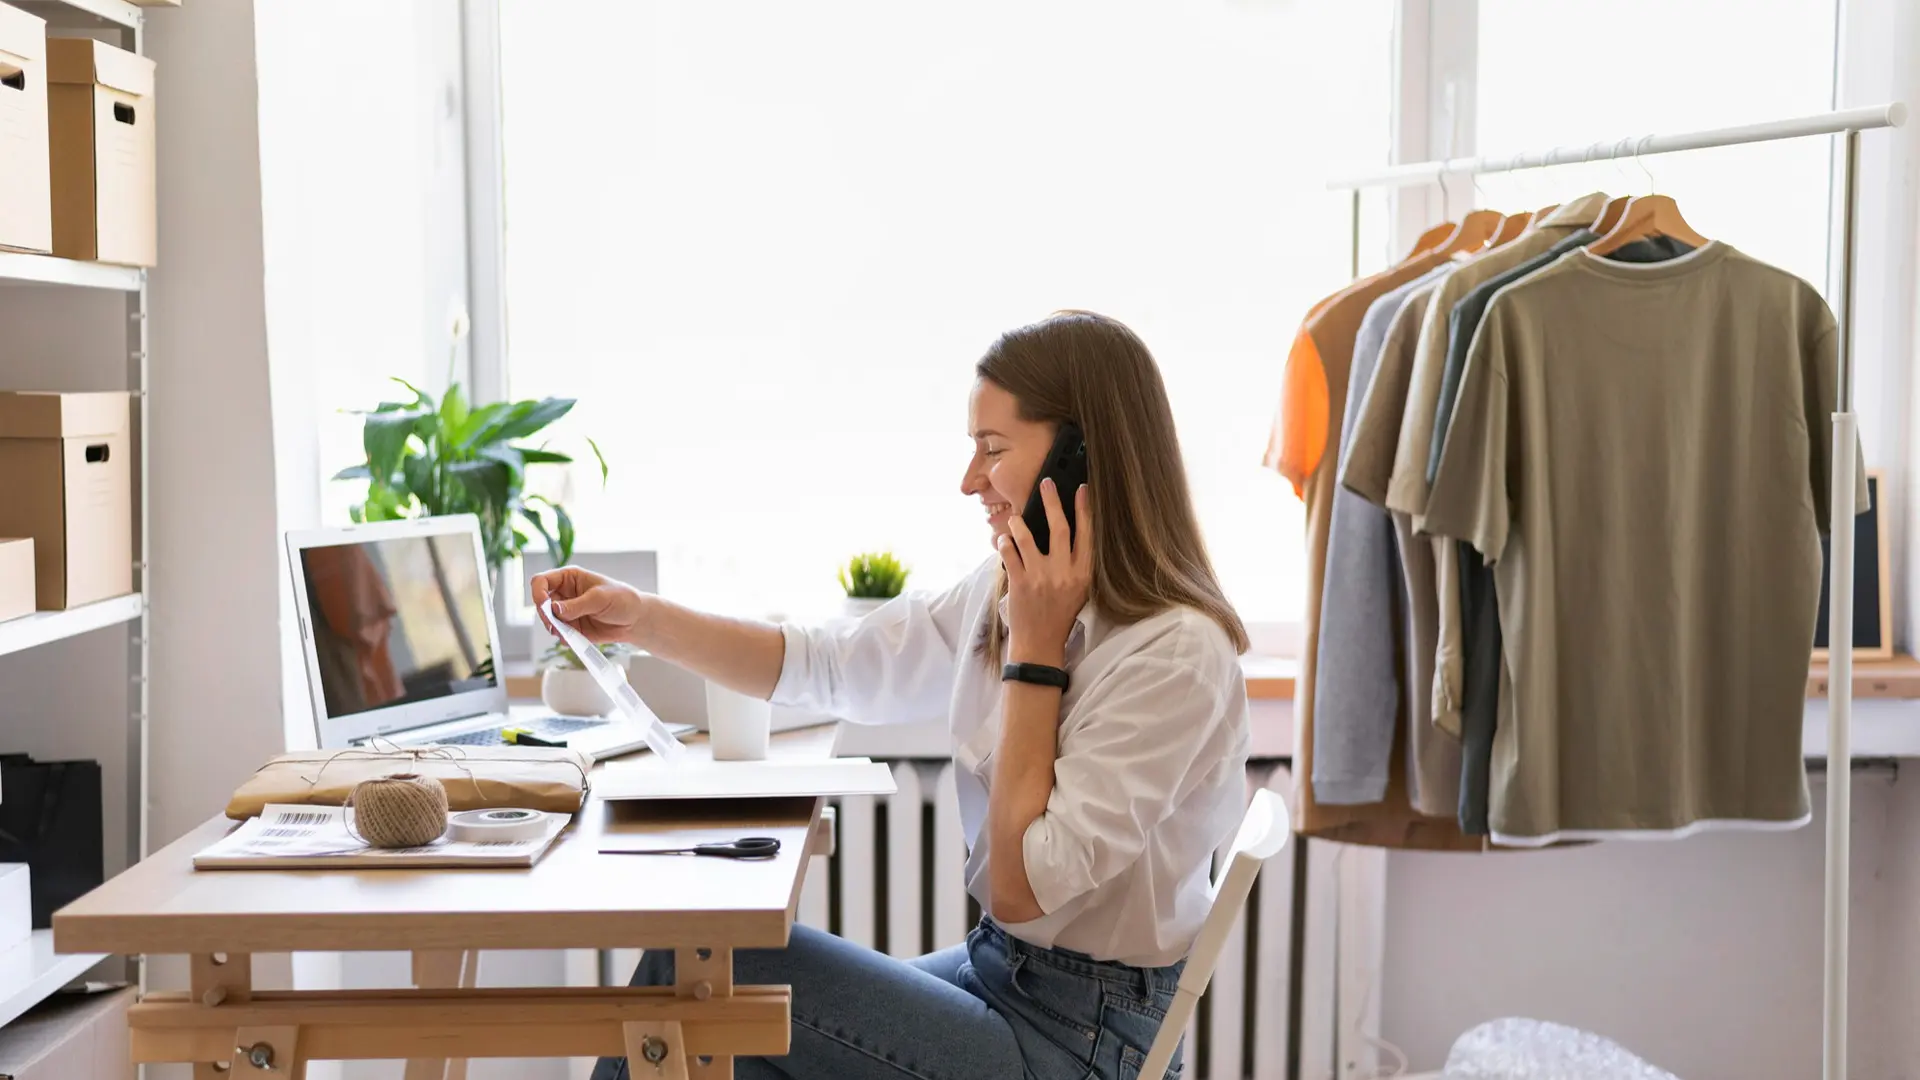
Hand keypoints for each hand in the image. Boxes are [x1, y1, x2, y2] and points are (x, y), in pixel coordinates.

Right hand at [530, 565, 648, 645]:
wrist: (635, 620)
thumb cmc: (621, 599)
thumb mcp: (600, 598)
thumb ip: (577, 605)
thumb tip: (554, 610)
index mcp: (569, 578)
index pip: (541, 581)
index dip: (538, 593)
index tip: (545, 606)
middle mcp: (564, 594)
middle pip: (540, 604)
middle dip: (545, 616)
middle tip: (556, 626)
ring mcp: (567, 612)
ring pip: (548, 621)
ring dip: (555, 629)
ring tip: (570, 633)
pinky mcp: (572, 628)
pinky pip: (560, 635)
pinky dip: (564, 638)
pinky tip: (577, 638)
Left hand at [1000, 479, 1092, 666]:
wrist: (1040, 644)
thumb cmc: (1061, 615)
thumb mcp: (1080, 590)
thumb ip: (1076, 563)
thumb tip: (1069, 530)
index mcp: (1083, 574)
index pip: (1086, 534)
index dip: (1084, 509)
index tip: (1082, 489)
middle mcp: (1063, 572)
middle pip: (1059, 527)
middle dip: (1052, 501)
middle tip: (1046, 483)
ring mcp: (1040, 577)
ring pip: (1027, 537)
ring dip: (1019, 523)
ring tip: (1015, 518)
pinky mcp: (1019, 582)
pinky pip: (1009, 553)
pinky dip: (1004, 543)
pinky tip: (1003, 540)